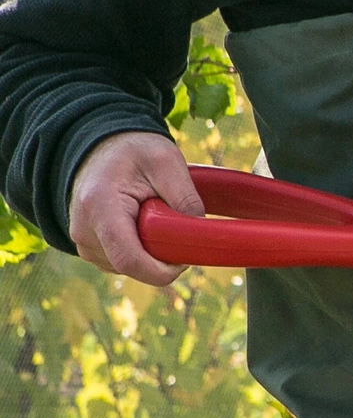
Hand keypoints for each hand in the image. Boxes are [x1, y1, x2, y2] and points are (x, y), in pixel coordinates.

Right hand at [67, 130, 199, 287]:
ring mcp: (84, 242)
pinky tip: (141, 226)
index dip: (166, 269)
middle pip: (133, 268)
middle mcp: (84, 230)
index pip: (131, 261)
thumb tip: (202, 235)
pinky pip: (124, 264)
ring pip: (130, 269)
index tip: (186, 257)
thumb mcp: (167, 161)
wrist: (102, 148)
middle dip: (162, 258)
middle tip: (174, 227)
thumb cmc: (134, 151)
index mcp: (100, 208)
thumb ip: (186, 198)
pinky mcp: (90, 248)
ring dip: (151, 253)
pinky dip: (141, 252)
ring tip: (151, 218)